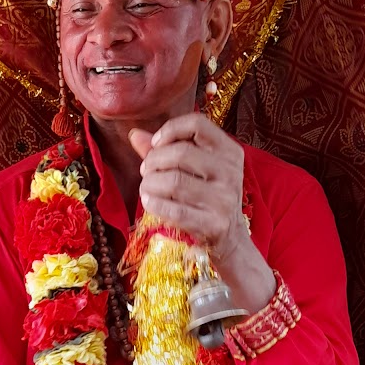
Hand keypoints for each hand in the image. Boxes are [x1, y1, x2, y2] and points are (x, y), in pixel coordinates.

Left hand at [130, 115, 275, 313]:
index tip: (156, 143)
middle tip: (146, 171)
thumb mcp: (195, 170)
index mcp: (230, 152)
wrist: (230, 240)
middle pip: (180, 153)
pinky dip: (154, 204)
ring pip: (173, 181)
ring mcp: (224, 200)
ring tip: (146, 188)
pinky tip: (149, 202)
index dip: (170, 129)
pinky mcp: (213, 224)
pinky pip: (174, 210)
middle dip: (153, 160)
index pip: (198, 124)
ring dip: (149, 183)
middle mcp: (230, 173)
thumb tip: (134, 134)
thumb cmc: (207, 198)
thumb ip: (166, 150)